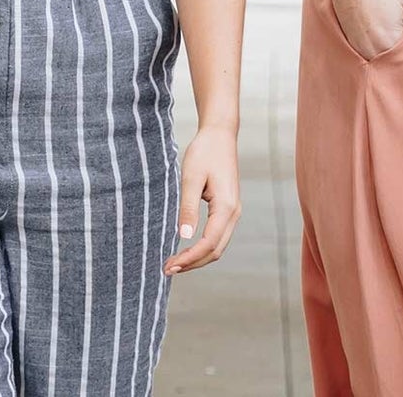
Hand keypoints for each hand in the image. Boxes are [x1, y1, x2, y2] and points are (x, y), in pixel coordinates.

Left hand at [165, 126, 239, 274]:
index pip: (209, 244)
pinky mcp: (228, 208)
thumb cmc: (205, 152)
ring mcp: (233, 211)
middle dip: (193, 263)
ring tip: (175, 262)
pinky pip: (217, 235)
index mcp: (226, 207)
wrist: (220, 134)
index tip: (170, 266)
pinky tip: (187, 248)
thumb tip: (183, 237)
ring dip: (198, 257)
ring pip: (218, 245)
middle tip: (168, 269)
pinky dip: (203, 247)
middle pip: (215, 250)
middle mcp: (234, 213)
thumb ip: (188, 207)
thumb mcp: (192, 177)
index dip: (189, 258)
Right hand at [323, 0, 402, 63]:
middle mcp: (370, 52)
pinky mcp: (349, 45)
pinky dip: (378, 53)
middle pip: (395, 71)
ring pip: (382, 66)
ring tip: (394, 32)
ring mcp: (357, 50)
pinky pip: (369, 58)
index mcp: (389, 43)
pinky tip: (380, 32)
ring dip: (392, 59)